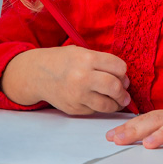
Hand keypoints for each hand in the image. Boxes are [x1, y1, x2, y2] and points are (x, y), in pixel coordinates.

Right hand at [2, 45, 130, 114]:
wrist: (38, 74)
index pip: (118, 67)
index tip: (122, 75)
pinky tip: (97, 101)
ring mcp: (77, 95)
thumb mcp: (81, 52)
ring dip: (116, 104)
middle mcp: (82, 77)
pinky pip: (95, 111)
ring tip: (117, 101)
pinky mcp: (74, 109)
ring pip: (108, 105)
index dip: (123, 72)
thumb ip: (102, 63)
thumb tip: (124, 79)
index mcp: (86, 58)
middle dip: (123, 92)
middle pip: (115, 87)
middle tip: (124, 93)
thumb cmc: (63, 61)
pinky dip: (100, 107)